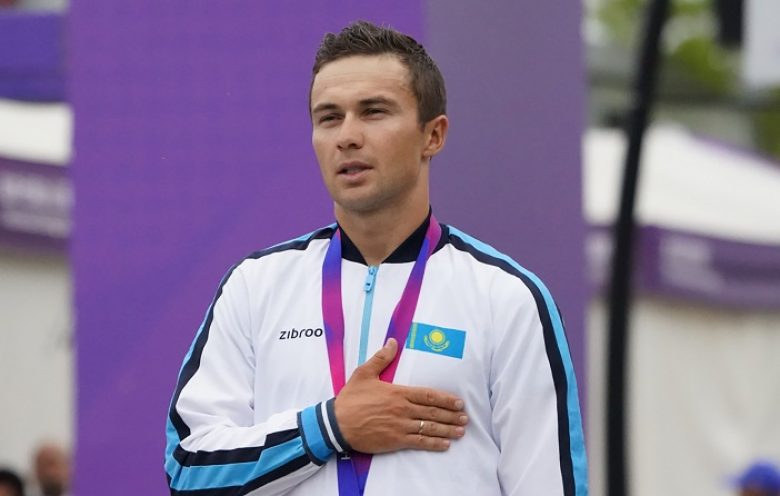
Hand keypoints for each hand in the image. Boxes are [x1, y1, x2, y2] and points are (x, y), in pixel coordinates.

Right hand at [334, 338, 467, 453]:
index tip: (458, 403)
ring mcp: (400, 426)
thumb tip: (392, 342)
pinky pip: (418, 443)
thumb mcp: (364, 373)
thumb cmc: (350, 399)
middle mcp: (402, 409)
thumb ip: (381, 358)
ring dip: (447, 430)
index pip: (428, 396)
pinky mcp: (394, 441)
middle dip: (451, 416)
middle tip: (465, 418)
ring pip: (429, 428)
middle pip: (433, 413)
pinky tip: (444, 444)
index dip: (446, 400)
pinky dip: (433, 444)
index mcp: (398, 393)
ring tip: (460, 432)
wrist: (336, 424)